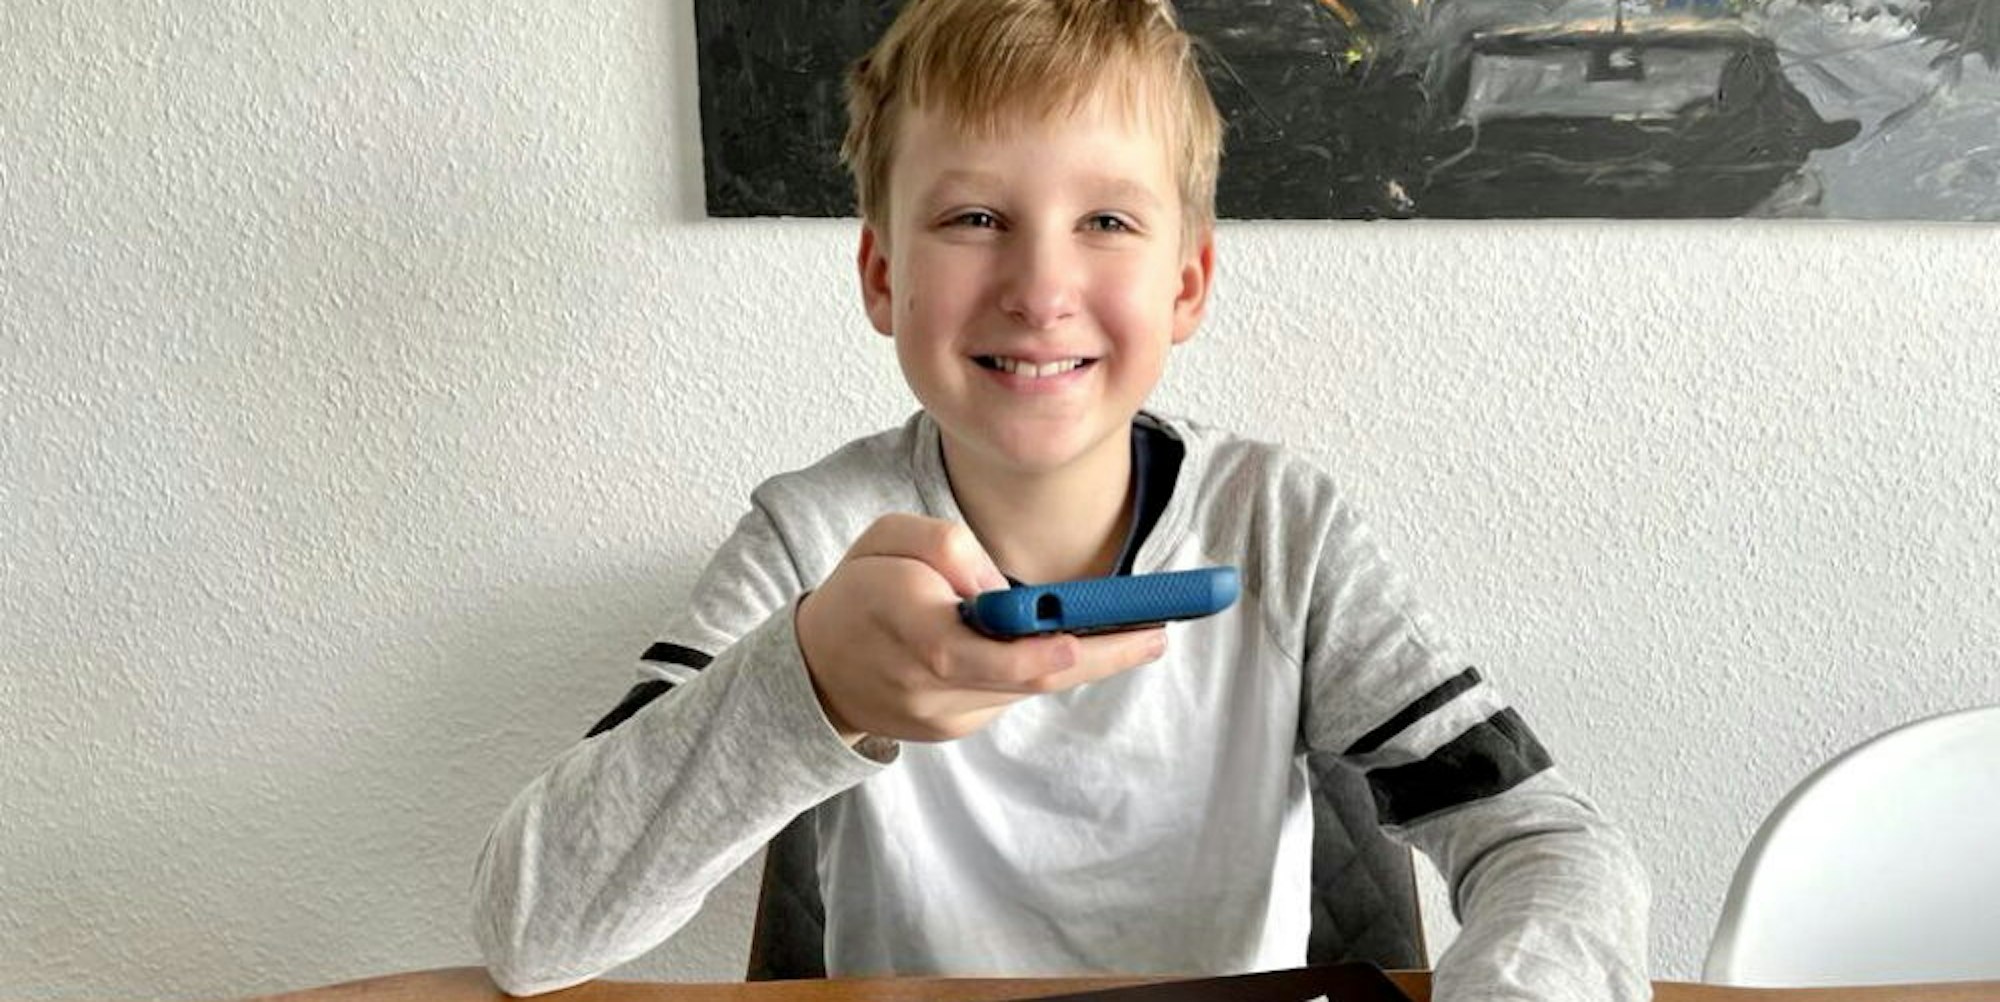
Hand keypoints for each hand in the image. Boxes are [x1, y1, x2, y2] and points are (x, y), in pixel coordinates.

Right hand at [795, 514, 1167, 743]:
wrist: (815, 670)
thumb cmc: (860, 591)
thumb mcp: (887, 538)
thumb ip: (948, 550)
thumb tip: (1005, 593)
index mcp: (910, 630)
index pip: (980, 651)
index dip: (1038, 648)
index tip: (1087, 635)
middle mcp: (931, 686)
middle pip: (1029, 679)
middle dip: (1101, 656)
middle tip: (1157, 633)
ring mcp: (945, 717)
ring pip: (1027, 687)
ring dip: (1079, 658)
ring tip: (1135, 631)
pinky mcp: (955, 730)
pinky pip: (1009, 693)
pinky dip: (1037, 666)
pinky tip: (1059, 643)